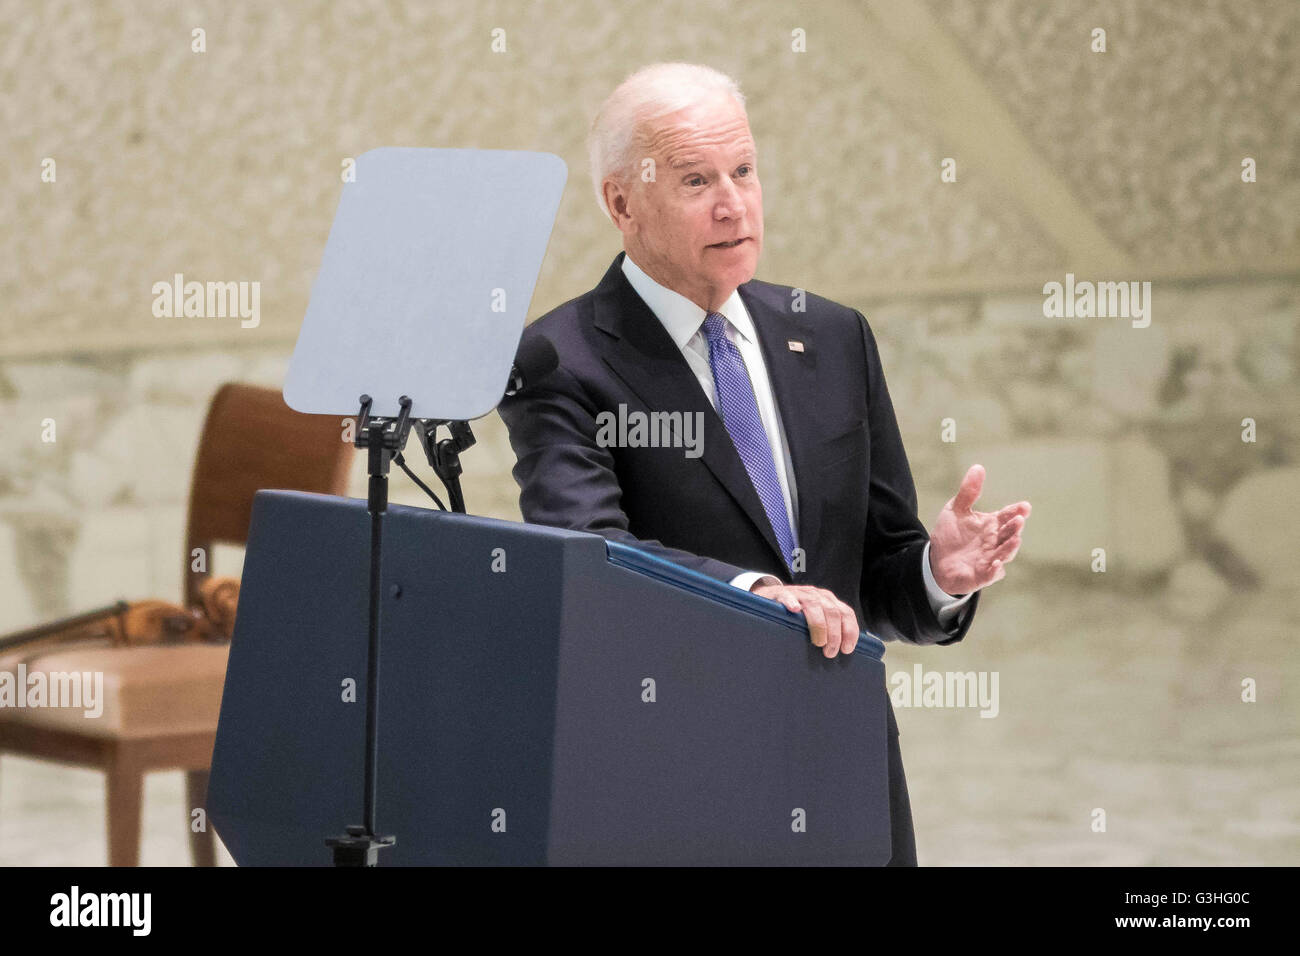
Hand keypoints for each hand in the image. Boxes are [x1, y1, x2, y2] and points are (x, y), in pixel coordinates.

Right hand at [751, 580, 860, 657]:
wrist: (772, 597)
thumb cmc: (797, 615)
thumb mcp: (817, 619)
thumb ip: (829, 629)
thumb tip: (843, 651)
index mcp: (829, 601)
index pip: (846, 613)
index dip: (850, 631)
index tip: (847, 649)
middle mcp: (817, 595)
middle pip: (832, 612)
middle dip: (834, 634)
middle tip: (829, 652)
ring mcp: (799, 593)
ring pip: (814, 605)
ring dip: (819, 625)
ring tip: (818, 642)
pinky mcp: (781, 593)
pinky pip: (787, 596)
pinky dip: (792, 602)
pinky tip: (794, 610)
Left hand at [929, 464, 1029, 594]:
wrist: (935, 561)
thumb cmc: (951, 535)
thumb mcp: (956, 510)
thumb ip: (968, 492)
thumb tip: (978, 467)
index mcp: (991, 525)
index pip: (1007, 516)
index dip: (1017, 511)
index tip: (1025, 506)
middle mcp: (994, 542)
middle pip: (1009, 534)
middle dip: (1014, 528)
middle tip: (1019, 520)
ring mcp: (989, 559)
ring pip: (1004, 554)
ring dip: (1010, 548)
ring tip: (1016, 539)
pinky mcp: (980, 576)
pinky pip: (990, 575)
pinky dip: (994, 571)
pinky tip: (996, 564)